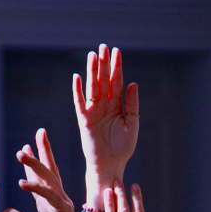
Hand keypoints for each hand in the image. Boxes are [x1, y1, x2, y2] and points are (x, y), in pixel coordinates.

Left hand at [5, 129, 83, 211]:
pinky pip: (48, 197)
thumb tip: (6, 211)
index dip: (33, 162)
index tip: (26, 146)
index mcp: (49, 204)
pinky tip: (22, 182)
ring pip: (49, 179)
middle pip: (50, 171)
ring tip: (22, 151)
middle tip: (37, 133)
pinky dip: (36, 188)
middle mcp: (58, 201)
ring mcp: (63, 206)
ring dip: (35, 164)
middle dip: (43, 151)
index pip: (41, 178)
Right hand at [73, 44, 139, 178]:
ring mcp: (93, 112)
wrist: (110, 165)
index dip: (117, 67)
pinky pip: (79, 103)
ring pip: (92, 87)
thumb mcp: (132, 124)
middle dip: (104, 64)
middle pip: (103, 80)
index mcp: (117, 106)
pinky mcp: (84, 120)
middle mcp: (104, 106)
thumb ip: (131, 104)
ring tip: (92, 56)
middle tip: (103, 46)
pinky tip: (77, 77)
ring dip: (92, 72)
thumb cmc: (122, 148)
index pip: (117, 82)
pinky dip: (78, 91)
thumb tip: (133, 83)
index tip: (117, 51)